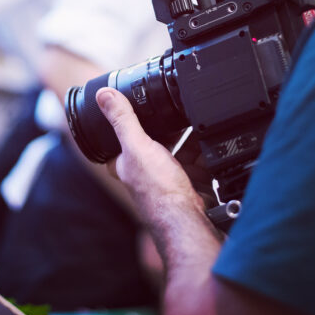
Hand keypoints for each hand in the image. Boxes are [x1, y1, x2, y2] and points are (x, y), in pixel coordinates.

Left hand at [95, 87, 204, 213]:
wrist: (188, 217)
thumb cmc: (157, 191)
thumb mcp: (136, 147)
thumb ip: (123, 120)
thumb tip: (104, 96)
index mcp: (126, 161)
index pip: (124, 133)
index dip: (132, 119)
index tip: (141, 101)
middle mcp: (146, 169)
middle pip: (156, 138)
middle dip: (168, 125)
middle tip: (175, 107)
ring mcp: (169, 174)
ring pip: (180, 146)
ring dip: (190, 135)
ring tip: (196, 119)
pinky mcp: (190, 178)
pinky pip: (198, 157)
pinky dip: (204, 148)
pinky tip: (210, 138)